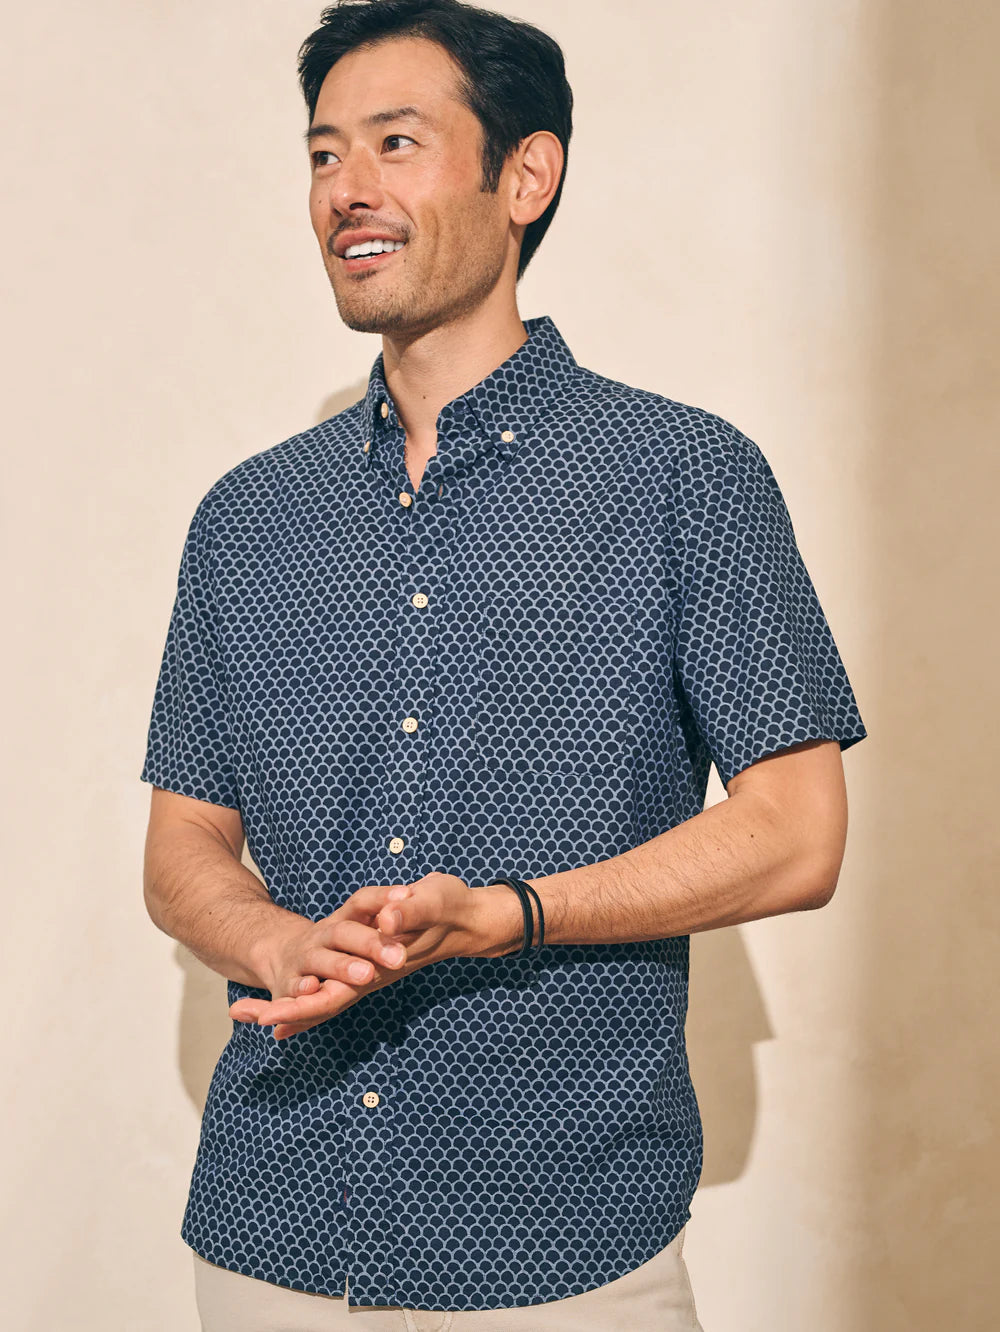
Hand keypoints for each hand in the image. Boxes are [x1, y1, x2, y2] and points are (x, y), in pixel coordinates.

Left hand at [229, 873, 520, 1038]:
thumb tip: (387, 920)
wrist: (468, 918)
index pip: (335, 994)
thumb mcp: (433, 900)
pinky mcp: (368, 961)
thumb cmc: (450, 908)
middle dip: (279, 1010)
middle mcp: (371, 976)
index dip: (302, 1007)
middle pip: (319, 1003)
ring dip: (284, 1004)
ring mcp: (368, 971)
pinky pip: (330, 985)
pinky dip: (305, 997)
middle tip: (238, 1014)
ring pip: (320, 996)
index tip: (269, 1017)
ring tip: (242, 1010)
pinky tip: (284, 1001)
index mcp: (381, 967)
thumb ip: (411, 909)